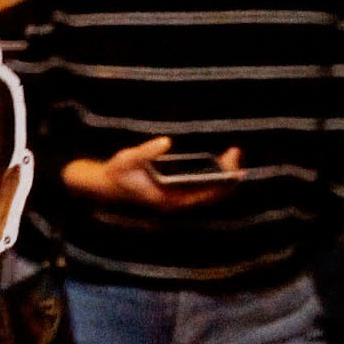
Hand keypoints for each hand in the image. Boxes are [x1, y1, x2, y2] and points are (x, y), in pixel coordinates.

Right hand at [66, 138, 242, 210]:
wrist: (108, 185)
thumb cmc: (118, 173)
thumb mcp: (127, 160)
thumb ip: (146, 152)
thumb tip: (166, 142)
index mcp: (170, 200)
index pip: (205, 194)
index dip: (223, 181)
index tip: (234, 166)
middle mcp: (178, 202)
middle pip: (212, 193)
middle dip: (227, 175)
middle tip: (235, 152)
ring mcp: (178, 197)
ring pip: (209, 190)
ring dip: (222, 174)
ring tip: (232, 154)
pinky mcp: (177, 191)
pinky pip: (202, 185)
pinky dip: (212, 174)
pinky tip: (218, 160)